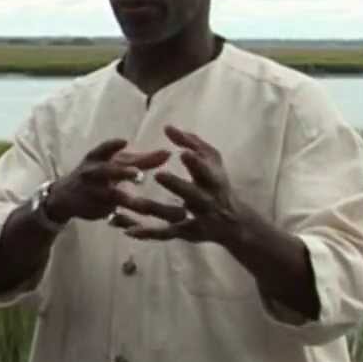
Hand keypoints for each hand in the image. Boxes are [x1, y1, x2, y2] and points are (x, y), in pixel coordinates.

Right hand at [45, 139, 173, 223]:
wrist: (65, 196)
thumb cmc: (99, 174)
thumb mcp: (114, 163)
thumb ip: (142, 160)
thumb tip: (168, 153)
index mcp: (98, 158)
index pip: (103, 149)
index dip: (112, 146)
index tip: (124, 142)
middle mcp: (93, 173)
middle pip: (106, 171)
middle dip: (122, 172)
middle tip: (140, 175)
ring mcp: (93, 192)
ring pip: (112, 197)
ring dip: (129, 201)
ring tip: (147, 208)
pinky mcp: (97, 209)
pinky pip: (113, 215)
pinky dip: (127, 221)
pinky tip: (142, 228)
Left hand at [109, 126, 246, 245]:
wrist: (234, 222)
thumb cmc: (217, 183)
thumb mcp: (212, 161)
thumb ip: (191, 142)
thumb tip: (167, 127)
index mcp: (213, 180)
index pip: (207, 170)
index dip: (197, 163)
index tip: (183, 153)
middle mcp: (206, 200)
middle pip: (192, 194)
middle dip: (178, 185)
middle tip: (159, 175)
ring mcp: (196, 219)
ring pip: (174, 216)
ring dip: (154, 209)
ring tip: (134, 203)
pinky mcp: (185, 233)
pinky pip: (164, 234)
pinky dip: (147, 233)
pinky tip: (128, 231)